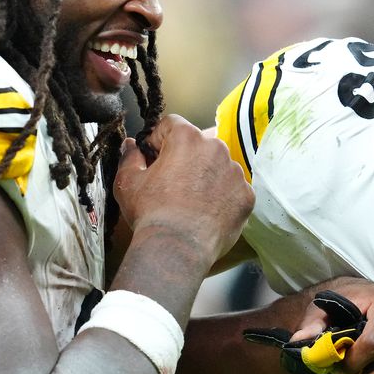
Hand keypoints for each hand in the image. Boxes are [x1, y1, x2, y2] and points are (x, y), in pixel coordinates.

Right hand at [114, 114, 253, 264]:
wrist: (177, 248)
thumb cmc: (150, 212)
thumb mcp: (127, 182)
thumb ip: (130, 157)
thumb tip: (131, 145)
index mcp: (187, 137)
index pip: (171, 124)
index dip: (159, 140)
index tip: (153, 158)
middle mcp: (216, 148)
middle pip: (198, 145)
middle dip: (184, 158)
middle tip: (170, 184)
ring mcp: (235, 172)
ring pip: (218, 166)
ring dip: (205, 177)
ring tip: (190, 202)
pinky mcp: (246, 195)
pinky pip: (232, 189)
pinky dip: (221, 197)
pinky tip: (206, 213)